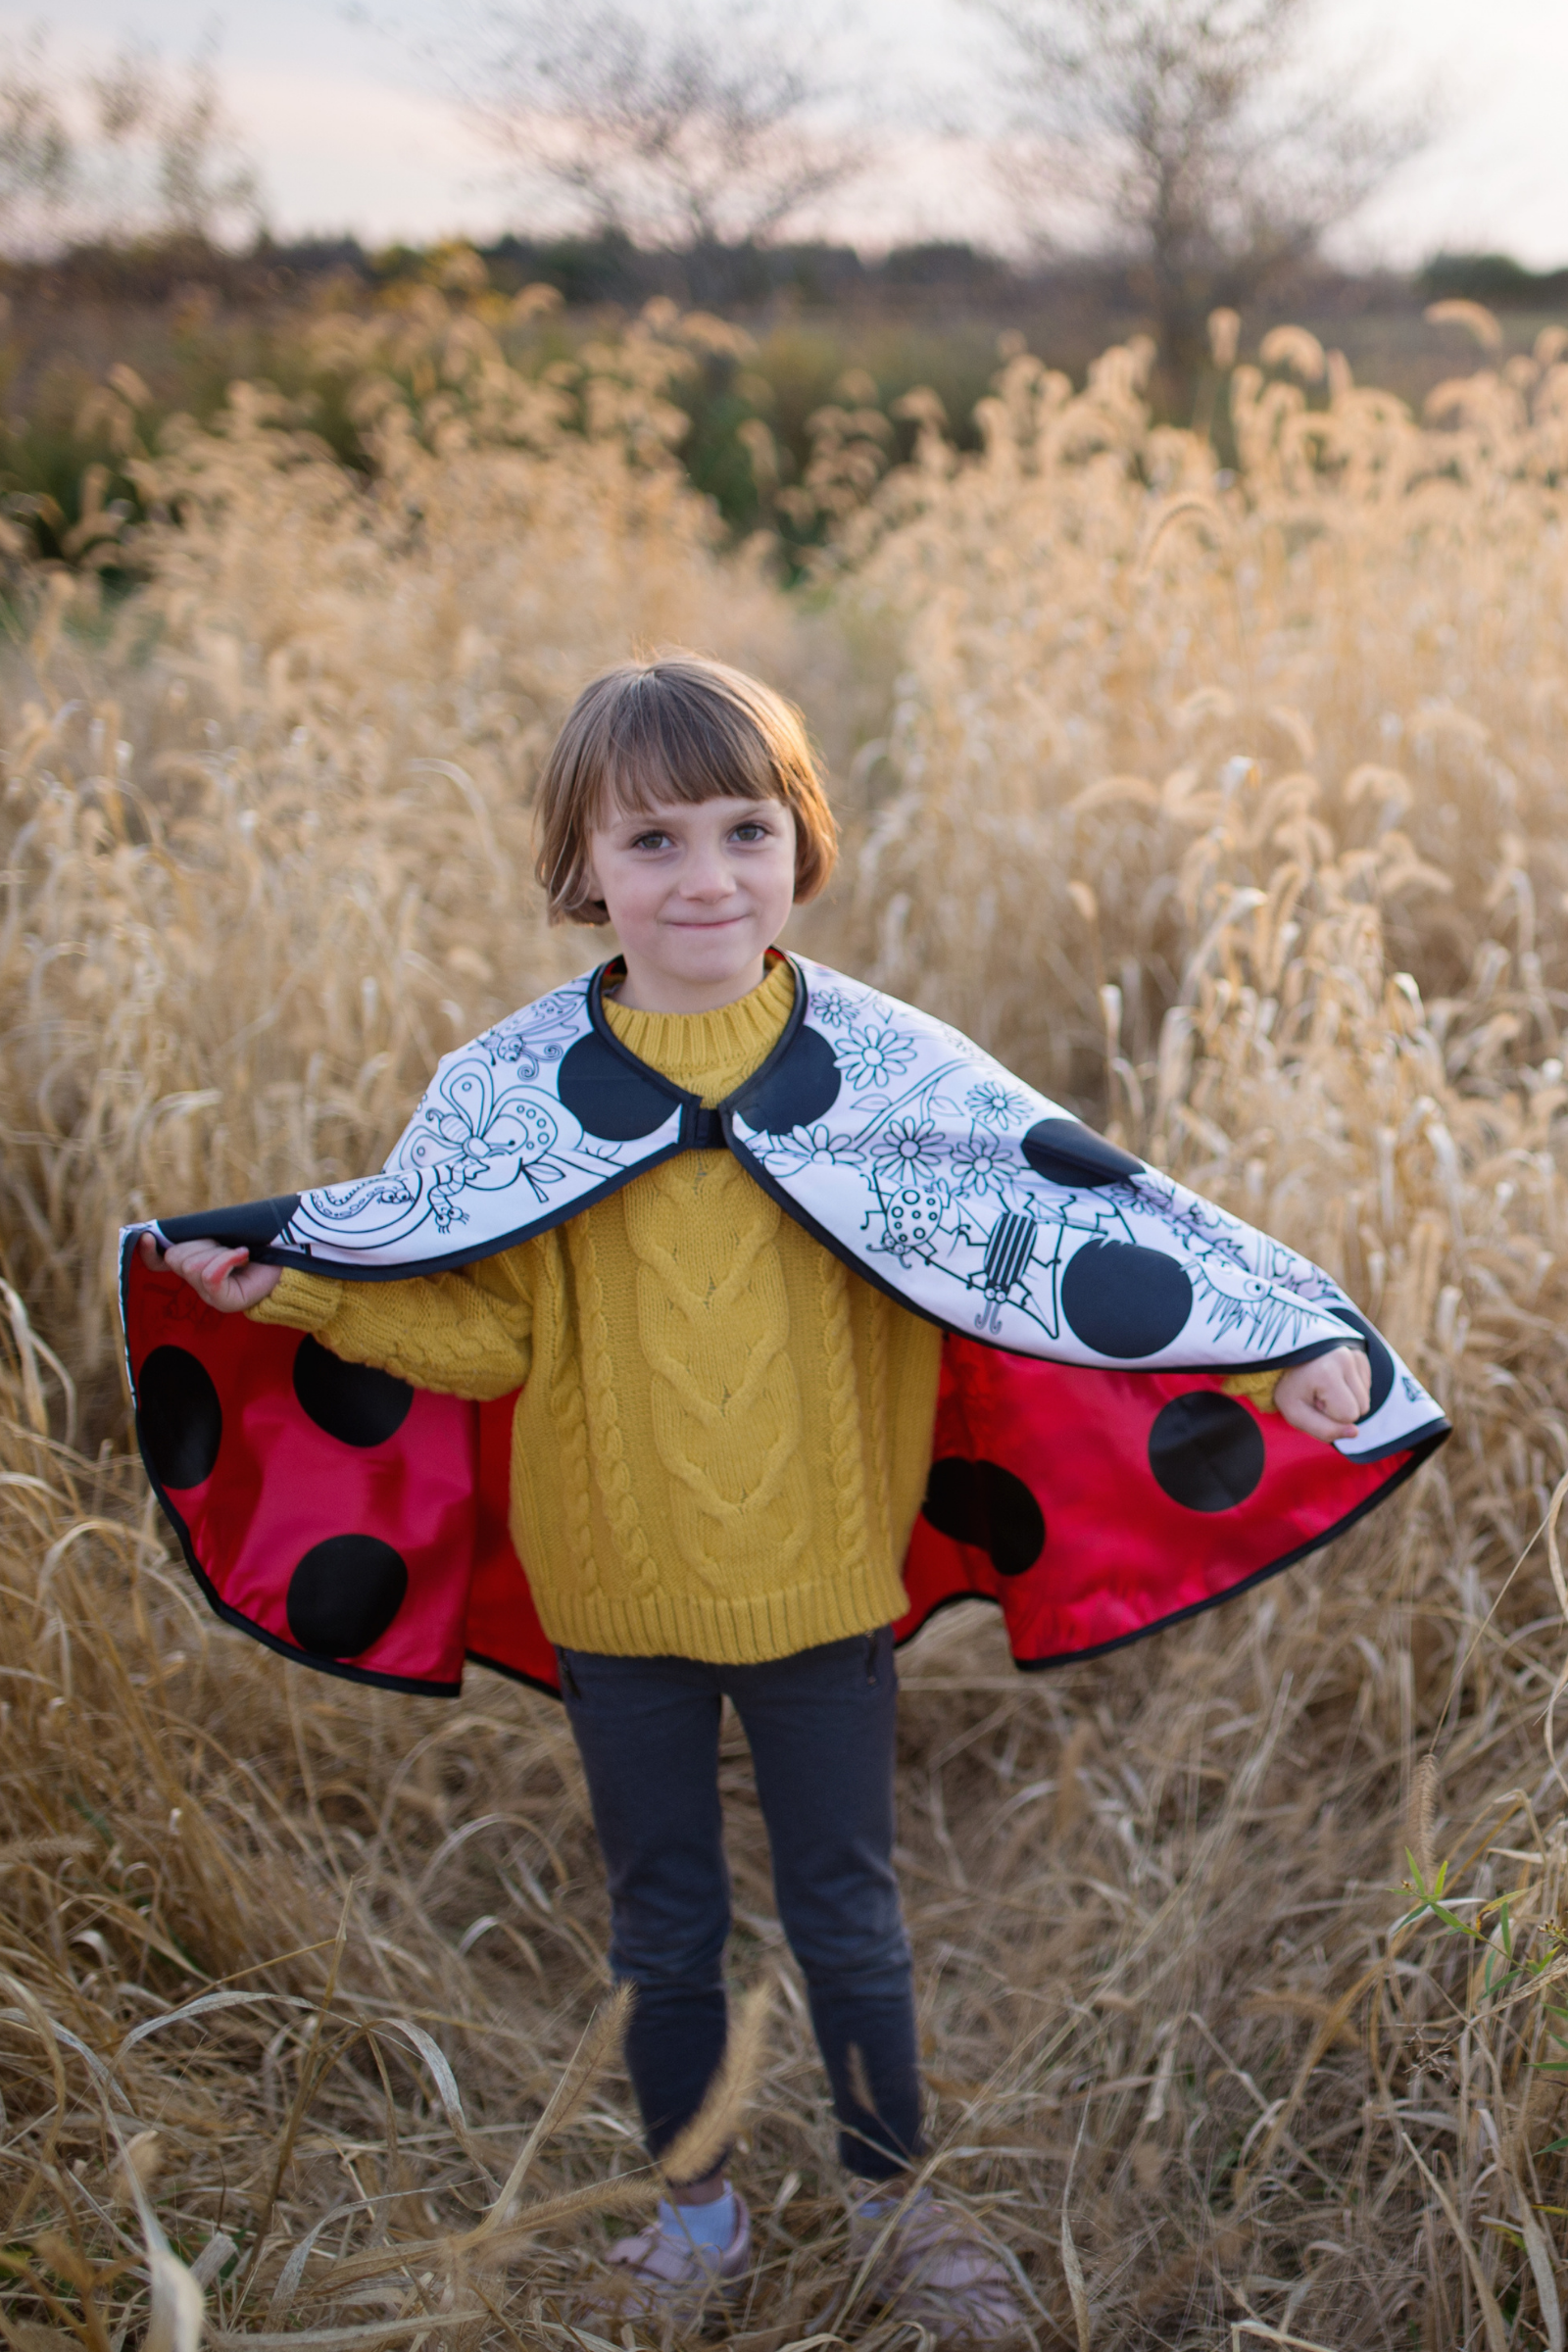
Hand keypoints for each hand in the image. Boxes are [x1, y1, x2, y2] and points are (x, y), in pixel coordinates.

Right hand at [138, 1229, 281, 1312]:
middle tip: (227, 1246)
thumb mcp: (225, 1233)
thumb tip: (162, 1231)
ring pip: (193, 1265)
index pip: (159, 1262)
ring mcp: (209, 1295)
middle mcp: (197, 1283)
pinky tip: (243, 1255)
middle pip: (178, 1257)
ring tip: (239, 1254)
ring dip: (218, 1252)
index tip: (146, 1237)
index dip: (147, 1252)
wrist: (290, 1261)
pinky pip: (210, 1275)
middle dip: (203, 1244)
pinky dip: (227, 1260)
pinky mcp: (225, 1301)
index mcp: (193, 1264)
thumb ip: (200, 1234)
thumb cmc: (259, 1244)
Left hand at [1273, 1345, 1371, 1442]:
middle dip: (1341, 1408)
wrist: (1287, 1359)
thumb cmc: (1292, 1389)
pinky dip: (1351, 1389)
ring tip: (1325, 1387)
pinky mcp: (1361, 1355)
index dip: (1331, 1416)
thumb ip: (1324, 1430)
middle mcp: (1345, 1358)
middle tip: (1319, 1394)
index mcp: (1326, 1373)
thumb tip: (1355, 1432)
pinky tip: (1333, 1380)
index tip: (1313, 1400)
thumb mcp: (1296, 1414)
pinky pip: (1366, 1387)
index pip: (1348, 1415)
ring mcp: (1355, 1354)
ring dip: (1348, 1400)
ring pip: (1366, 1399)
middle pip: (1362, 1408)